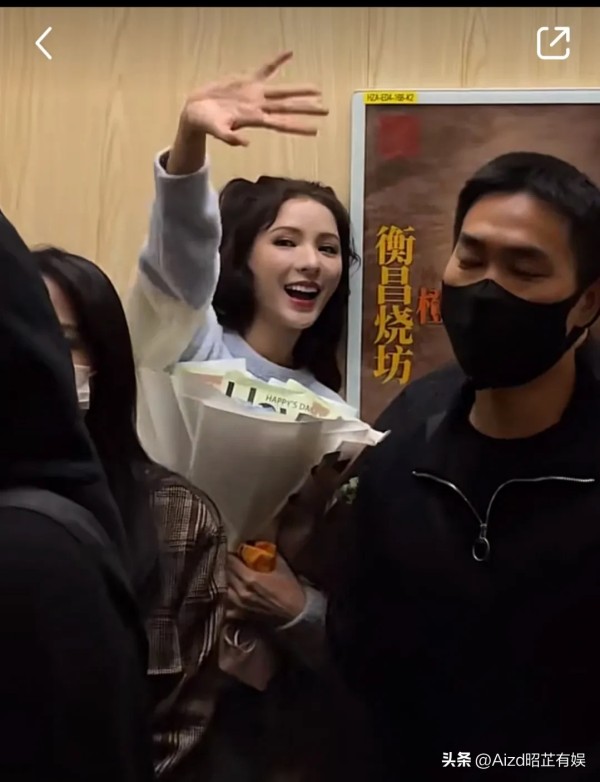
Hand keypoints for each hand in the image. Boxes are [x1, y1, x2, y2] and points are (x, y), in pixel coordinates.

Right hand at [179, 51, 327, 146]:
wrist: (195, 111)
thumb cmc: (205, 123)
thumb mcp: (216, 131)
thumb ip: (230, 137)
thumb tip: (245, 143)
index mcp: (254, 119)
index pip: (281, 124)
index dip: (298, 126)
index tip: (315, 130)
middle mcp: (259, 107)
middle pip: (287, 107)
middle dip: (307, 109)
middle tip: (326, 110)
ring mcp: (254, 94)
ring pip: (281, 90)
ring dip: (299, 89)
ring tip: (317, 89)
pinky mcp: (246, 81)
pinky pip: (265, 69)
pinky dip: (276, 61)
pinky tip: (289, 53)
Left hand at [226, 552, 305, 625]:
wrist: (296, 612)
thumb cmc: (290, 587)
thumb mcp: (280, 565)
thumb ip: (266, 553)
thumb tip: (254, 544)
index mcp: (249, 578)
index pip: (230, 561)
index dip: (229, 553)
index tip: (232, 550)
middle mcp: (240, 591)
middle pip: (224, 573)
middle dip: (226, 565)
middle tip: (230, 560)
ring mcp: (238, 605)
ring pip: (221, 588)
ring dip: (223, 580)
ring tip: (227, 574)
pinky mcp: (239, 615)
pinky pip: (224, 607)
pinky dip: (223, 599)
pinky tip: (226, 593)